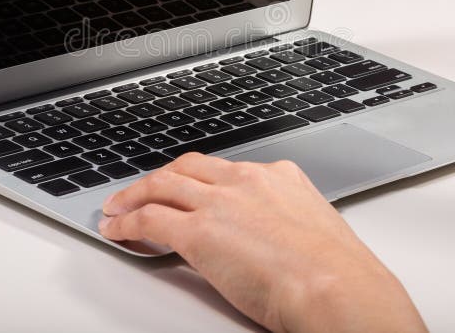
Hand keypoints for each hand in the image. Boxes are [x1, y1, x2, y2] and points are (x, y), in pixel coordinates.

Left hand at [100, 153, 426, 332]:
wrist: (337, 287)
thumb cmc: (336, 271)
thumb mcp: (313, 227)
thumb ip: (284, 219)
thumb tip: (271, 235)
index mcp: (277, 176)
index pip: (224, 168)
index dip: (196, 177)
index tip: (186, 185)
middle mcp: (245, 180)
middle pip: (187, 167)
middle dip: (160, 177)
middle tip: (143, 189)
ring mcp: (220, 202)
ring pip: (162, 185)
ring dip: (134, 194)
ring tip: (117, 206)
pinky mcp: (199, 231)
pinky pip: (150, 218)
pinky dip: (127, 221)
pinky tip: (118, 228)